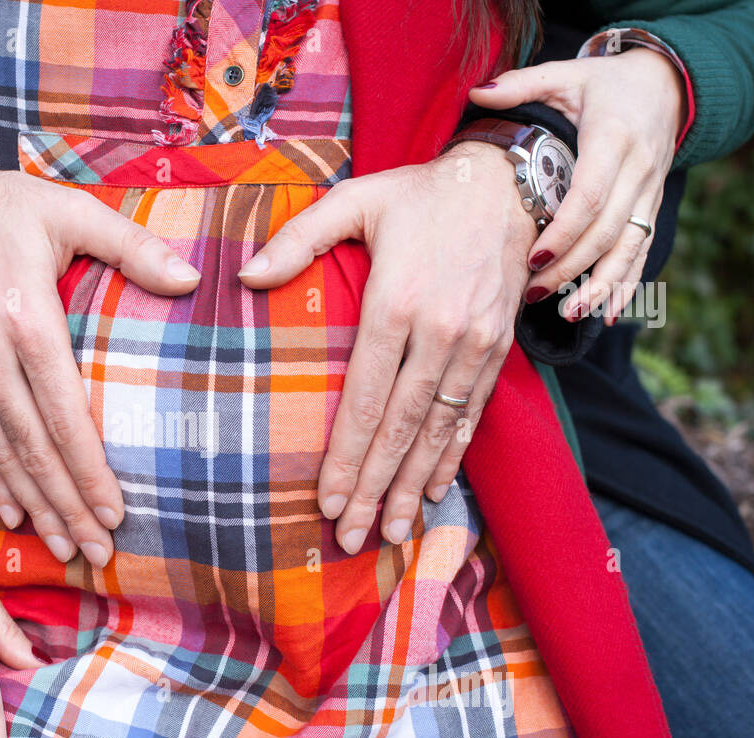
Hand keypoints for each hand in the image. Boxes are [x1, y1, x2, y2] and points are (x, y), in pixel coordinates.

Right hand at [0, 146, 201, 566]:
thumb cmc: (3, 206)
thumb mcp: (71, 210)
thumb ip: (133, 247)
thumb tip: (193, 277)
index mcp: (25, 317)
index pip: (64, 412)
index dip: (89, 468)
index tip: (116, 510)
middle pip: (33, 447)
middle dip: (67, 506)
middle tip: (97, 551)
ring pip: (2, 452)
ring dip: (34, 505)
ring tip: (65, 547)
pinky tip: (15, 514)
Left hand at [239, 142, 535, 550]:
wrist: (508, 184)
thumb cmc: (418, 196)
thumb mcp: (354, 200)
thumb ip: (299, 240)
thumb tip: (245, 277)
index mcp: (398, 301)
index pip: (366, 397)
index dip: (347, 455)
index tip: (326, 500)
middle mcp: (441, 331)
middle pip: (401, 427)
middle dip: (374, 488)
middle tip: (350, 538)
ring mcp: (476, 345)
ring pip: (439, 430)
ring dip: (413, 487)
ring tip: (390, 533)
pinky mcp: (499, 350)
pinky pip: (472, 415)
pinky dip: (452, 457)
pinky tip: (433, 492)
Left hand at [470, 48, 686, 322]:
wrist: (665, 84)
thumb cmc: (604, 84)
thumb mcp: (565, 75)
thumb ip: (522, 84)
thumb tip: (478, 93)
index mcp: (613, 138)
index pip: (590, 196)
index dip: (563, 232)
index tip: (532, 259)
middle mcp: (638, 169)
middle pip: (607, 231)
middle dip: (572, 268)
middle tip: (533, 294)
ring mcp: (650, 193)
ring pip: (629, 248)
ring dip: (600, 285)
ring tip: (568, 314)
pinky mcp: (653, 208)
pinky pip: (644, 252)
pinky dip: (628, 284)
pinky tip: (609, 313)